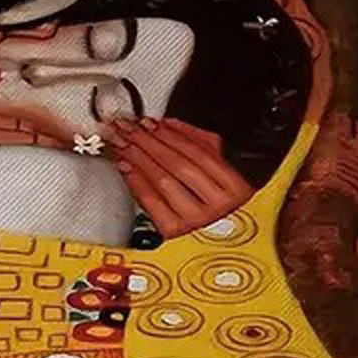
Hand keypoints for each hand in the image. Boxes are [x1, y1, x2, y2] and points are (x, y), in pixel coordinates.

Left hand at [105, 117, 253, 237]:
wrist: (224, 234)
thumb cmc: (218, 195)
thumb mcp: (217, 161)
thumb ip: (192, 139)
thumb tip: (162, 126)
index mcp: (235, 187)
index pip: (197, 153)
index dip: (170, 135)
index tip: (149, 123)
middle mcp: (217, 207)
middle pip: (177, 165)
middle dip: (148, 142)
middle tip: (127, 128)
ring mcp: (195, 221)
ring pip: (162, 180)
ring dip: (138, 157)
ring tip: (123, 142)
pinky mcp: (173, 230)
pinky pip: (150, 200)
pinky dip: (135, 179)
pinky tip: (126, 166)